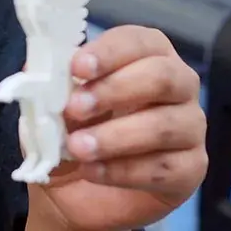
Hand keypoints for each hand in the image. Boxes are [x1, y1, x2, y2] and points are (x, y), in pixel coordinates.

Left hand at [30, 25, 207, 230]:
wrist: (73, 189)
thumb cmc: (70, 130)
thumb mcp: (51, 100)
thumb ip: (50, 80)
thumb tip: (40, 70)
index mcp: (146, 55)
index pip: (138, 41)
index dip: (109, 52)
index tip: (77, 67)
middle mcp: (178, 86)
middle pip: (162, 76)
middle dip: (114, 90)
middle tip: (75, 108)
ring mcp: (189, 128)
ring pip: (163, 125)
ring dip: (114, 136)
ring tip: (77, 148)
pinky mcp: (190, 169)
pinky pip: (164, 168)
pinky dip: (123, 170)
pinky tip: (93, 171)